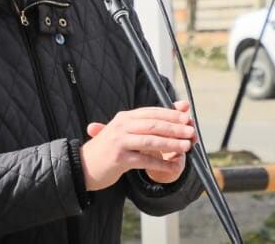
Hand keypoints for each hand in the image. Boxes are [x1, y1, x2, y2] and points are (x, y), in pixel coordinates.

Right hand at [80, 101, 194, 189]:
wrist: (83, 166)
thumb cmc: (110, 148)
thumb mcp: (127, 131)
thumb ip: (150, 122)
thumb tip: (181, 107)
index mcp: (125, 117)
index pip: (152, 112)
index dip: (171, 114)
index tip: (187, 118)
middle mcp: (121, 126)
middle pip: (153, 125)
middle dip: (175, 128)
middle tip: (191, 132)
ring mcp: (119, 142)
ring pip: (151, 141)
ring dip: (171, 144)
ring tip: (186, 147)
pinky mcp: (119, 159)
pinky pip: (145, 161)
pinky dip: (161, 164)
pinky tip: (173, 167)